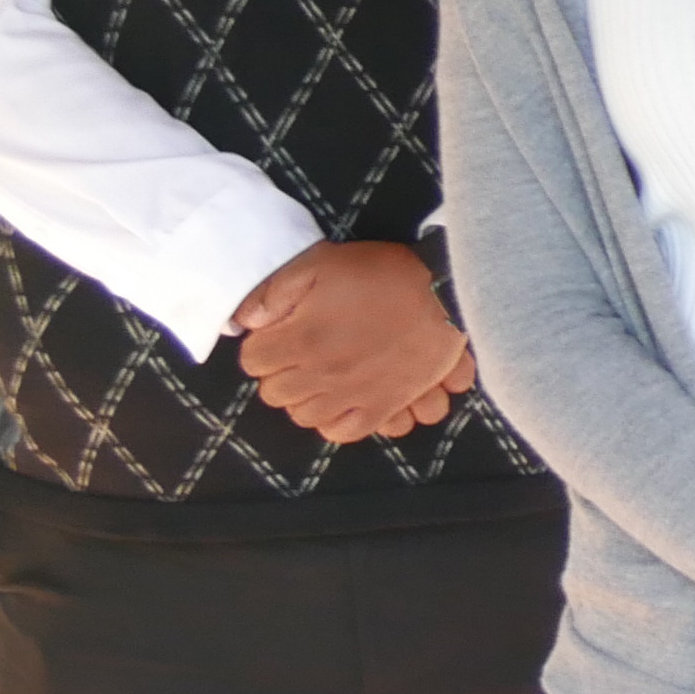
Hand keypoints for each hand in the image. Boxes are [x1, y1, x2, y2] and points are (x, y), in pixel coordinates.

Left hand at [233, 243, 472, 441]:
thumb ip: (277, 290)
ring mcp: (352, 394)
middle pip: (275, 393)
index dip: (262, 344)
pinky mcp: (383, 405)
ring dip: (305, 398)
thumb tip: (248, 320)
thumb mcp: (323, 262)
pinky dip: (336, 422)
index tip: (278, 333)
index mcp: (302, 339)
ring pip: (305, 416)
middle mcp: (322, 374)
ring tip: (319, 377)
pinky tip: (341, 402)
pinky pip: (345, 431)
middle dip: (280, 372)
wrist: (446, 290)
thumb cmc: (385, 273)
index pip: (253, 360)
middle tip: (299, 353)